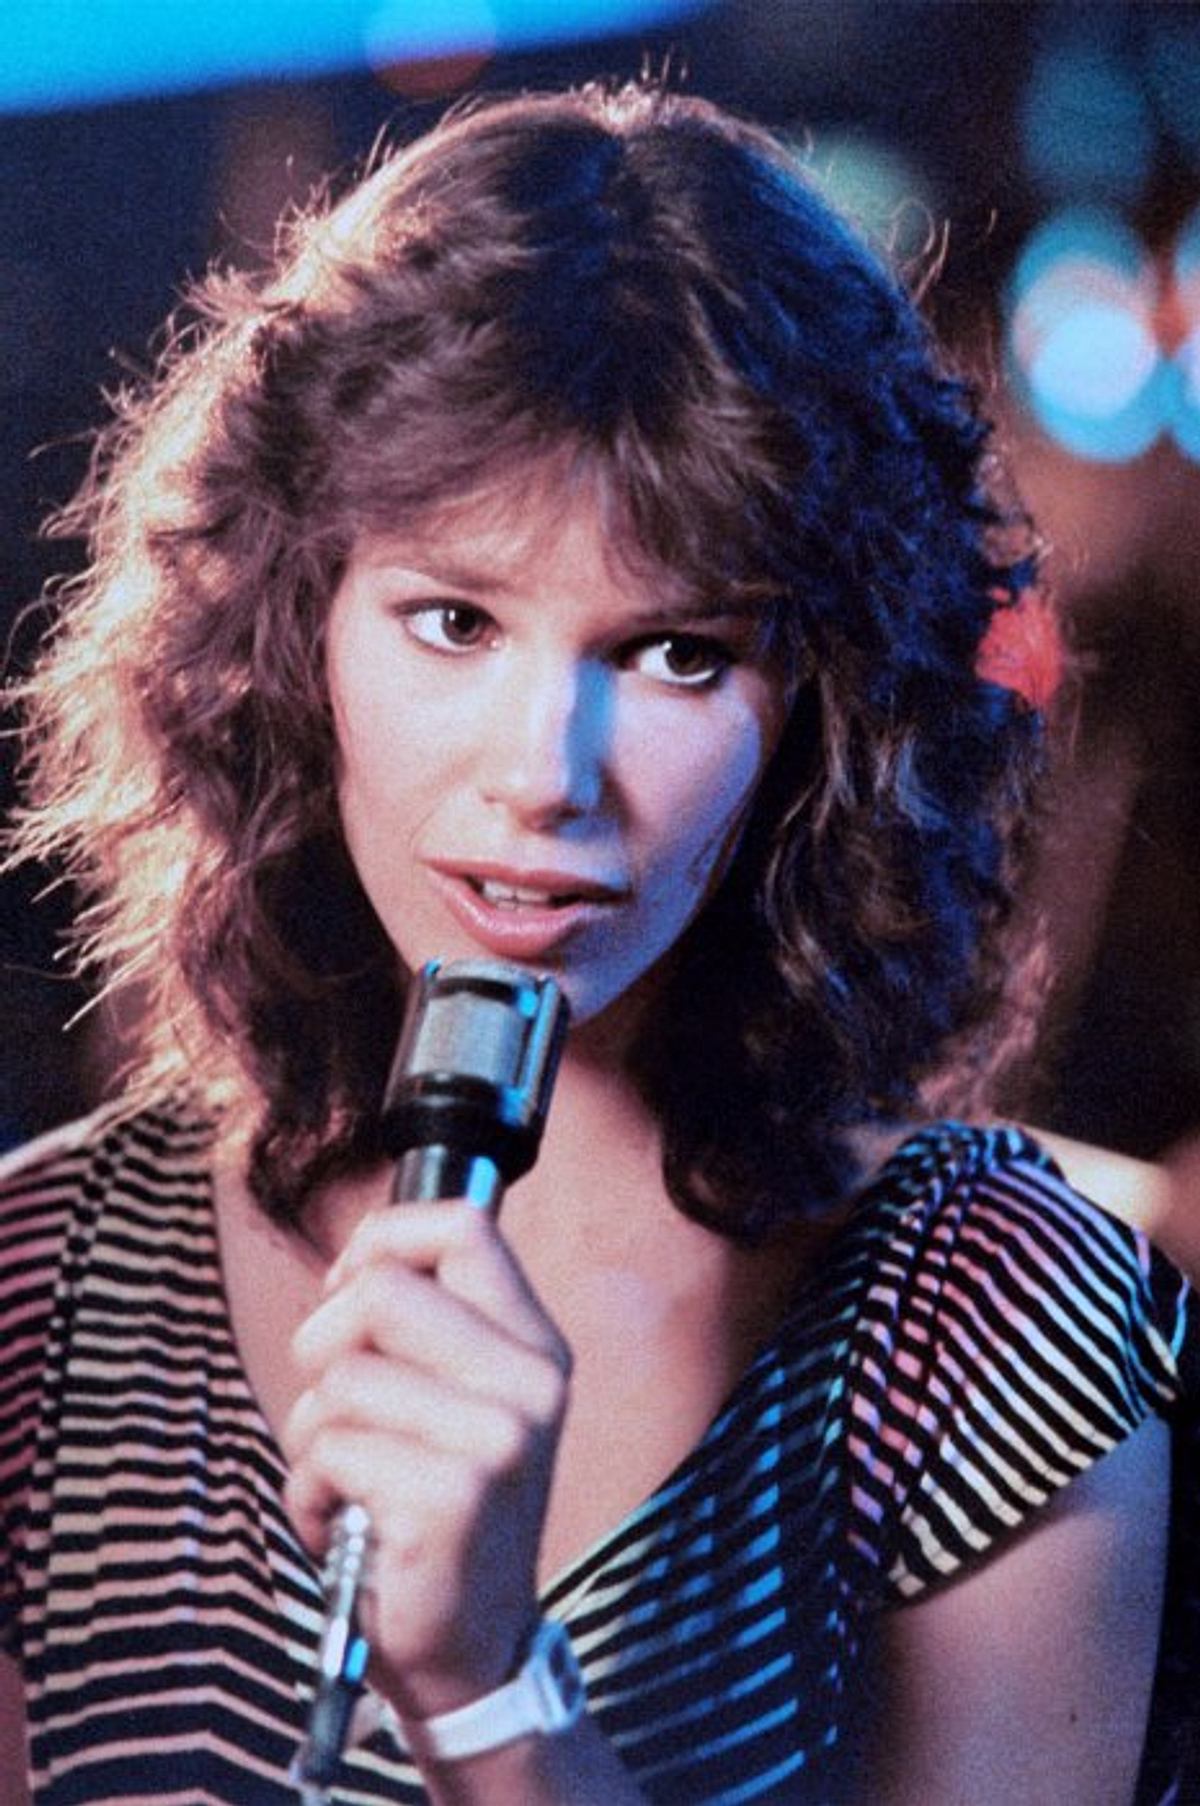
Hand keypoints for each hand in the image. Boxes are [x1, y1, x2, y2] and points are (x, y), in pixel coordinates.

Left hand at [281, 1202, 571, 1721]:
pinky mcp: (452, 1496)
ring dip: (312, 1435)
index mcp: (532, 1342)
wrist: (472, 1645)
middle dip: (321, 1345)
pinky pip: (330, 1451)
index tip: (352, 1295)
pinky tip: (350, 1523)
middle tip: (337, 1406)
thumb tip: (355, 1261)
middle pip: (378, 1291)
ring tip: (351, 1480)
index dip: (382, 1241)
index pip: (462, 1225)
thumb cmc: (435, 1506)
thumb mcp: (453, 1397)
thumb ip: (423, 1322)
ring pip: (340, 1377)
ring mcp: (498, 1438)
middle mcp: (530, 1380)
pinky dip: (312, 1492)